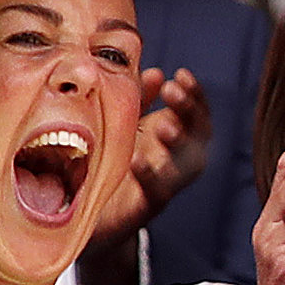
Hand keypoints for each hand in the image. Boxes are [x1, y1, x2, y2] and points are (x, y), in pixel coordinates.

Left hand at [92, 66, 211, 246]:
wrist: (85, 212)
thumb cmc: (109, 160)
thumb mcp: (124, 123)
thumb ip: (140, 99)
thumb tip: (156, 72)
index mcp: (175, 138)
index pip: (196, 113)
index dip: (195, 94)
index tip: (182, 74)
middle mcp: (177, 161)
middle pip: (199, 134)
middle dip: (189, 111)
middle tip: (173, 92)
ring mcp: (165, 184)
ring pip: (187, 165)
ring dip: (179, 143)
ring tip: (164, 126)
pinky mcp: (146, 207)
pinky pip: (156, 193)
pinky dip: (150, 176)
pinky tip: (137, 161)